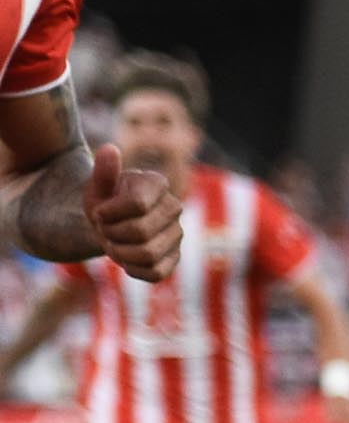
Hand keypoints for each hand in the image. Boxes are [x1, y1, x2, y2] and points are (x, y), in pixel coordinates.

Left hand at [86, 145, 179, 282]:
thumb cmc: (104, 201)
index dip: (109, 213)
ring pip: (148, 254)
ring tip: (112, 244)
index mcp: (157, 183)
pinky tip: (125, 259)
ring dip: (119, 253)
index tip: (98, 213)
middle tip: (103, 230)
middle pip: (141, 231)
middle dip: (112, 234)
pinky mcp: (175, 258)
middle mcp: (174, 207)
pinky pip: (155, 273)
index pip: (137, 204)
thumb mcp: (97, 187)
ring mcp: (177, 234)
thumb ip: (103, 171)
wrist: (110, 223)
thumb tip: (109, 149)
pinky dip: (132, 268)